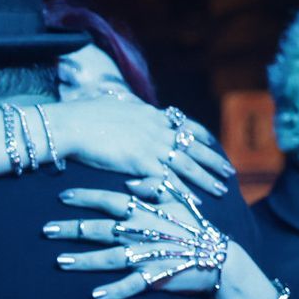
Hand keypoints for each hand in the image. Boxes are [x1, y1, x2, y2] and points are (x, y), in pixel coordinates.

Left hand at [43, 175, 229, 298]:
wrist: (219, 259)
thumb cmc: (194, 227)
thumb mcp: (179, 199)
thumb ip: (155, 186)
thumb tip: (129, 182)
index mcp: (146, 212)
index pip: (110, 201)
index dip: (86, 198)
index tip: (61, 196)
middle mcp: (142, 233)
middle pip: (100, 230)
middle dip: (71, 230)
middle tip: (46, 230)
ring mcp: (147, 256)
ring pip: (109, 257)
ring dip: (83, 261)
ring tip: (59, 262)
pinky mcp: (155, 278)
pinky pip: (132, 286)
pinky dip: (115, 292)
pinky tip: (95, 296)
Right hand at [51, 100, 234, 197]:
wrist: (69, 125)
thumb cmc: (81, 114)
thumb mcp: (106, 102)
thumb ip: (119, 103)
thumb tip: (117, 97)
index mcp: (150, 113)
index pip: (184, 125)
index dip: (199, 137)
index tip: (211, 144)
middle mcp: (156, 128)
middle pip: (193, 145)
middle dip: (212, 159)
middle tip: (228, 171)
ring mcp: (151, 145)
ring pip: (187, 164)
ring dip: (205, 178)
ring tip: (220, 189)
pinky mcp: (141, 162)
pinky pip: (170, 180)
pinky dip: (184, 192)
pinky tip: (196, 201)